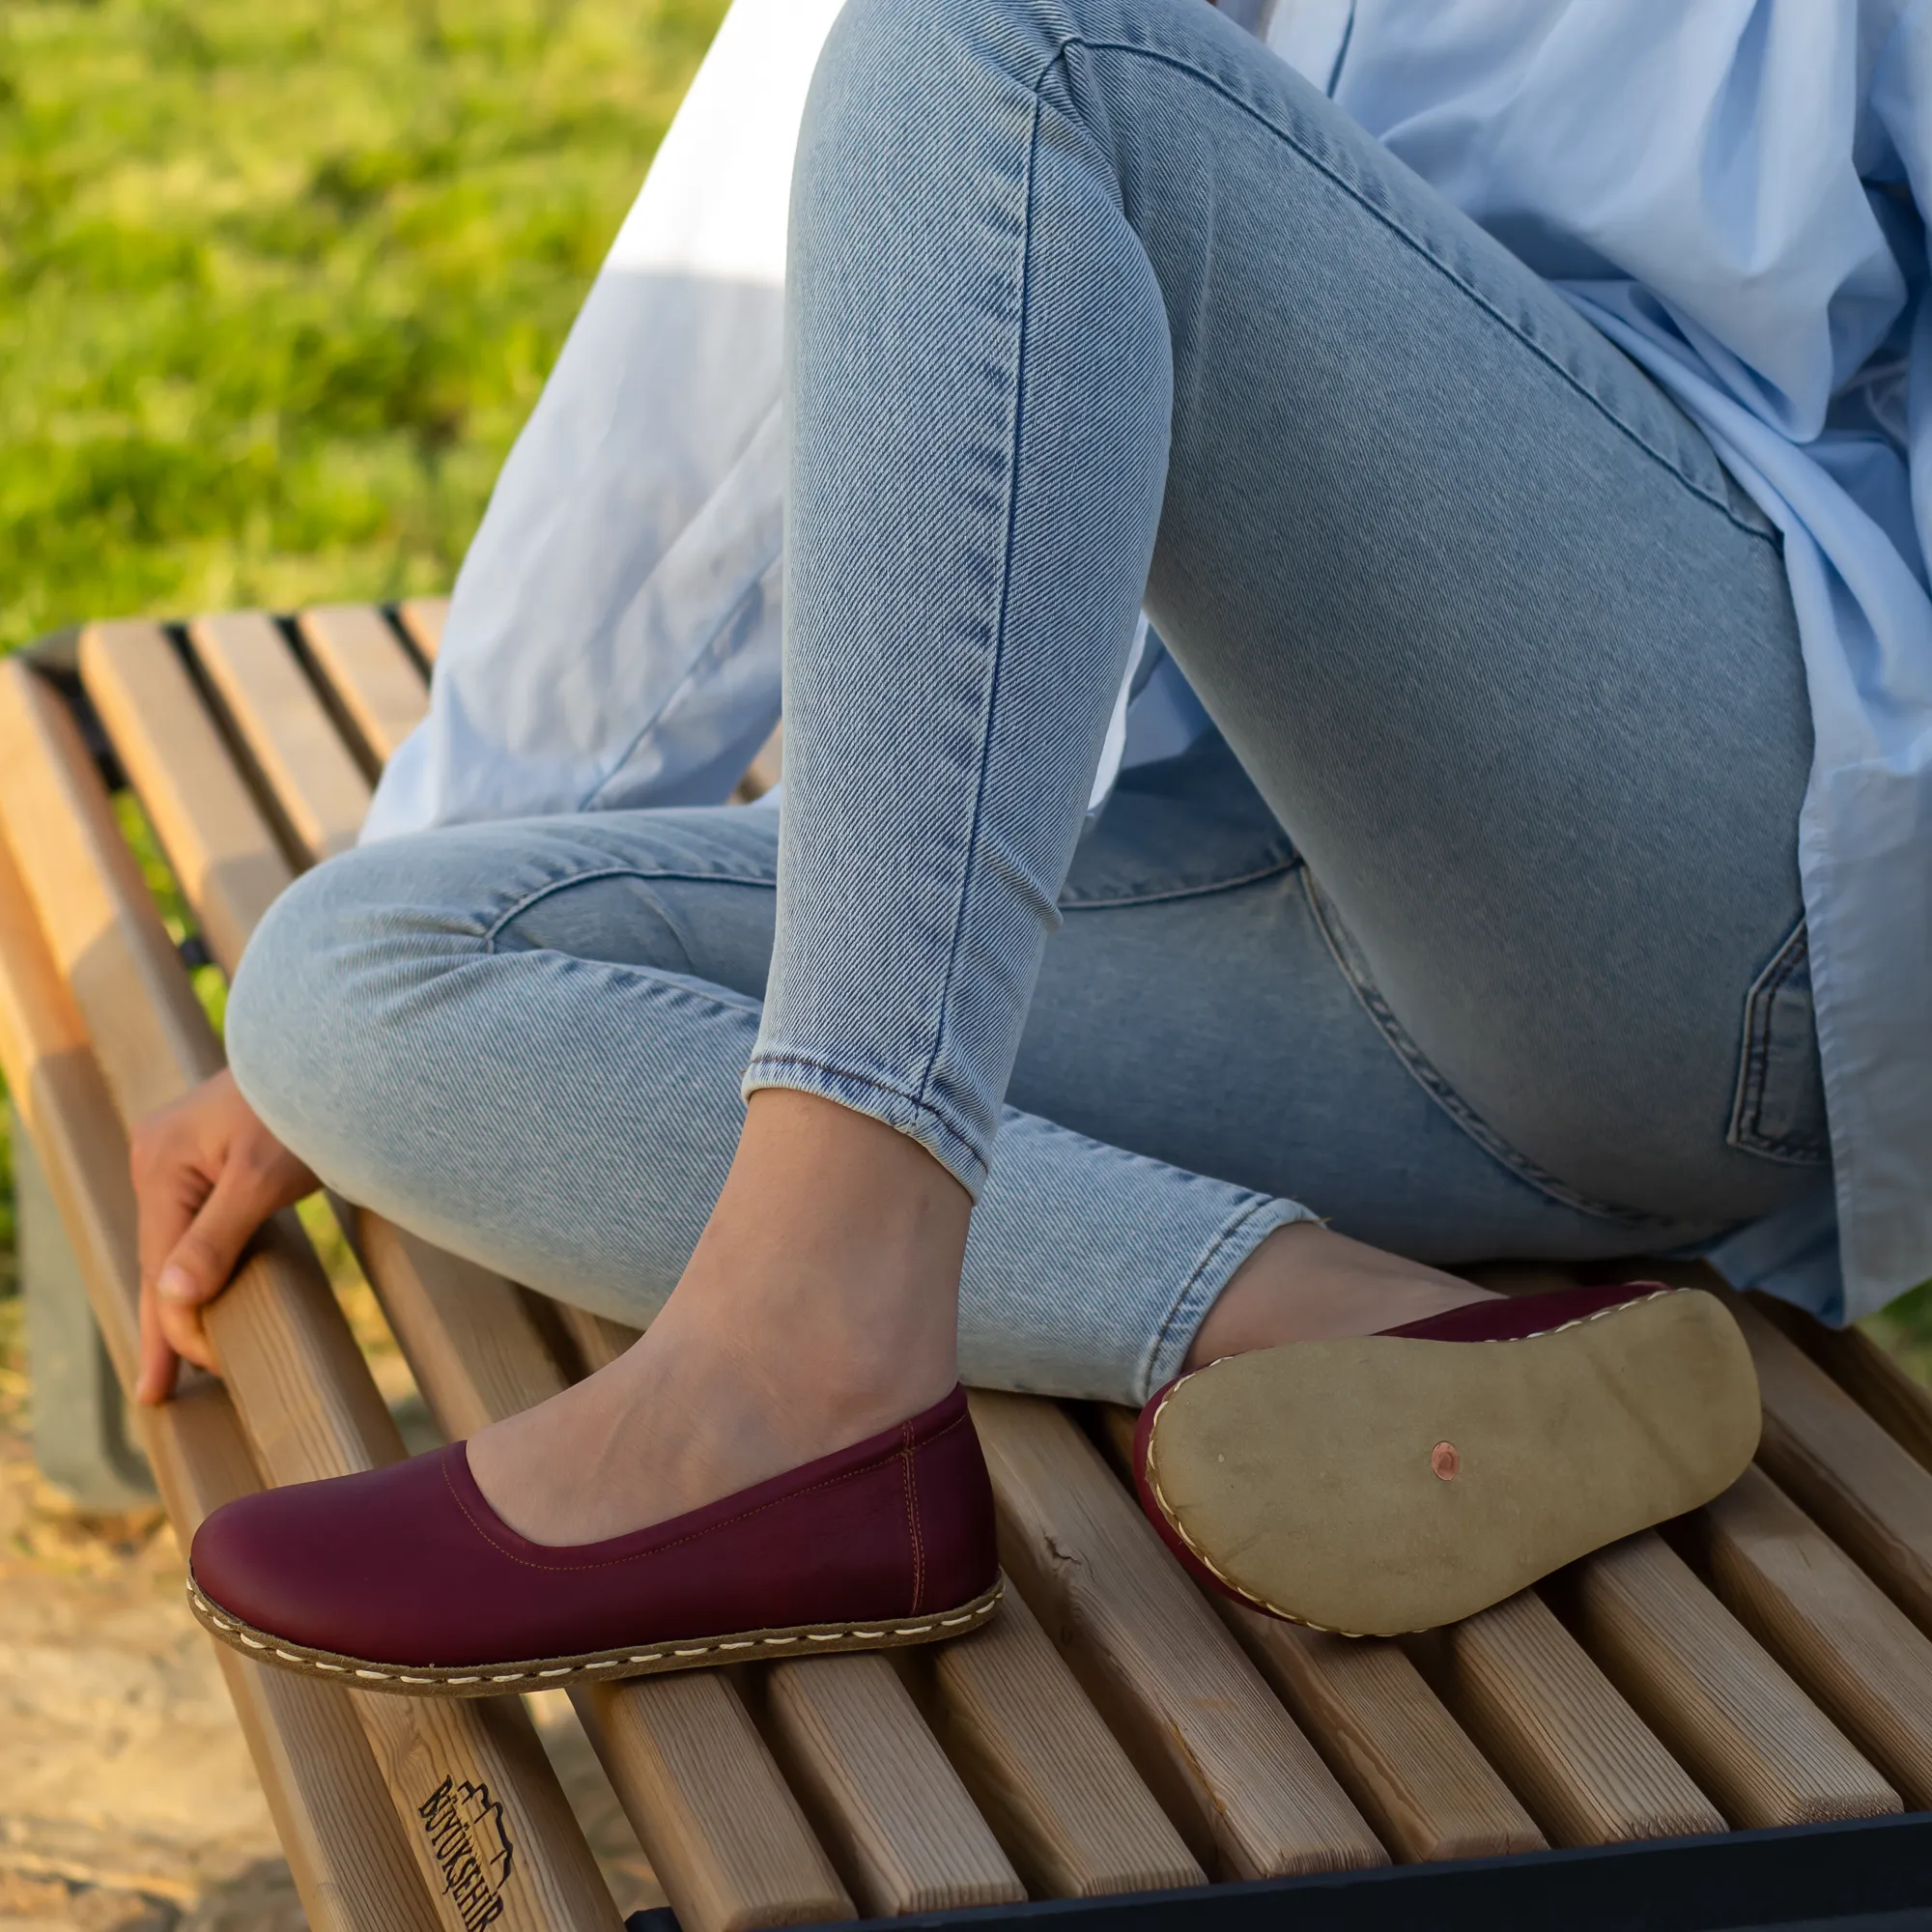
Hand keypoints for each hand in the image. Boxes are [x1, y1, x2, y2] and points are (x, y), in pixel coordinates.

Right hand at [130, 1069, 317, 1403]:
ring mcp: (182, 1156)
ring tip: (178, 1359)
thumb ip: (219, 1236)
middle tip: (156, 1392)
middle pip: (161, 1258)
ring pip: (178, 1242)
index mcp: (161, 1164)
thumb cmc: (306, 1106)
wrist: (335, 1048)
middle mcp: (160, 1158)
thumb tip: (174, 1297)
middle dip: (166, 1324)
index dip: (181, 1325)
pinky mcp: (212, 1156)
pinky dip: (199, 1263)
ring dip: (181, 1298)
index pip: (164, 1266)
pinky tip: (200, 1294)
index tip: (200, 1373)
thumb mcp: (265, 1175)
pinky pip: (198, 1223)